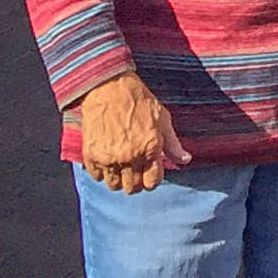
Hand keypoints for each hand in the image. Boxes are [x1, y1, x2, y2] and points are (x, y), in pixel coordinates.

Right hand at [72, 73, 187, 193]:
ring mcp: (109, 157)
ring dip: (119, 179)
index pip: (152, 183)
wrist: (110, 88)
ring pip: (114, 186)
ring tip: (122, 165)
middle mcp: (129, 157)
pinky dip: (102, 172)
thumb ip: (173, 144)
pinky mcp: (91, 155)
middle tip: (135, 170)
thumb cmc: (139, 101)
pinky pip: (97, 177)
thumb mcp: (163, 119)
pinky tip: (108, 159)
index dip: (153, 180)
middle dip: (136, 182)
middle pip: (132, 188)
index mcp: (149, 148)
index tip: (150, 172)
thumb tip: (185, 160)